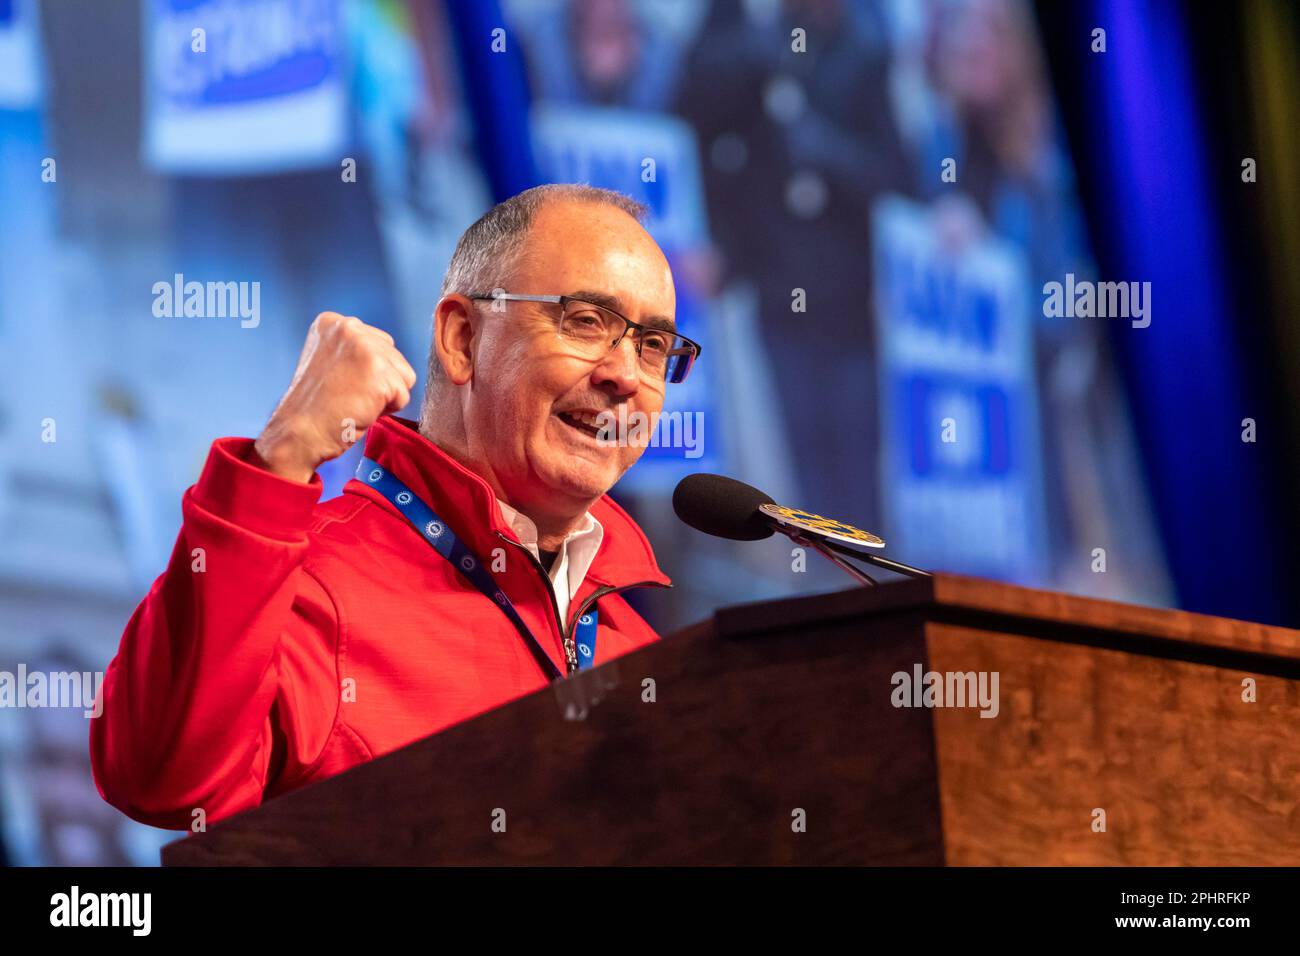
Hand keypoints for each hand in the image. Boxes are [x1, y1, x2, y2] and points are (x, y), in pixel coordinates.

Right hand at [254, 313, 417, 481]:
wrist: (299, 432)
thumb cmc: (314, 406)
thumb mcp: (327, 360)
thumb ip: (353, 351)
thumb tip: (387, 357)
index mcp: (333, 322)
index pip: (380, 344)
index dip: (368, 372)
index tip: (341, 383)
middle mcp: (349, 327)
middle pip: (395, 358)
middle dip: (380, 382)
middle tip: (348, 395)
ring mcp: (365, 347)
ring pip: (404, 376)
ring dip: (386, 396)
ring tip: (355, 401)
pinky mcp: (379, 371)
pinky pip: (404, 396)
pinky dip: (387, 410)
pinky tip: (361, 410)